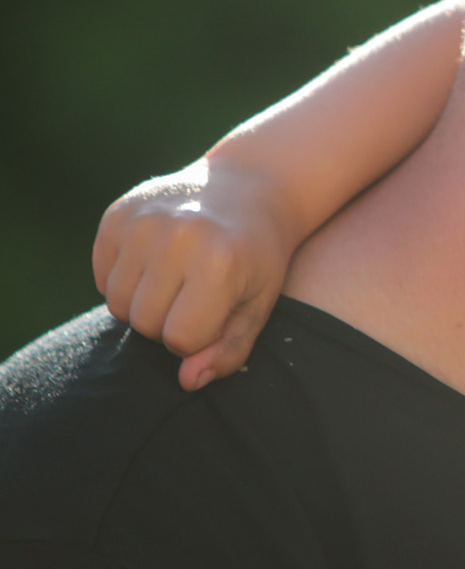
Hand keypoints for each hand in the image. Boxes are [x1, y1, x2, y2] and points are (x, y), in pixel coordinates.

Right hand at [93, 158, 292, 392]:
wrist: (250, 187)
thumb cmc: (257, 256)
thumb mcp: (259, 304)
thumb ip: (229, 350)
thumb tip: (188, 382)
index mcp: (219, 261)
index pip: (179, 339)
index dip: (198, 335)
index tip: (216, 311)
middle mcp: (177, 237)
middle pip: (144, 323)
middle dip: (169, 320)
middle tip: (197, 293)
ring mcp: (143, 221)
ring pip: (116, 304)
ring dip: (143, 302)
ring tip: (177, 277)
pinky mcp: (118, 214)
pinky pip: (102, 277)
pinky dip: (124, 278)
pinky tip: (157, 259)